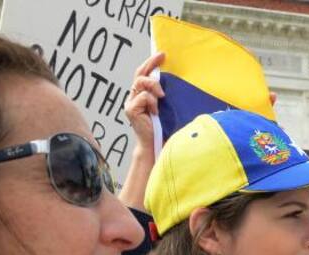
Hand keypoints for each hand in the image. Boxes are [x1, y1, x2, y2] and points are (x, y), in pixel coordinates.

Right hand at [118, 52, 165, 208]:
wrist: (155, 145)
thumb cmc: (163, 128)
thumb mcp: (167, 107)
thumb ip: (165, 95)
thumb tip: (178, 80)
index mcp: (142, 94)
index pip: (144, 73)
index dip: (152, 62)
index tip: (163, 54)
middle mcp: (134, 96)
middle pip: (139, 73)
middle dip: (150, 63)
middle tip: (162, 57)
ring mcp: (131, 103)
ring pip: (140, 83)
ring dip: (153, 86)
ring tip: (161, 97)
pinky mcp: (130, 110)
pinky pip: (142, 97)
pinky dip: (151, 101)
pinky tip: (155, 112)